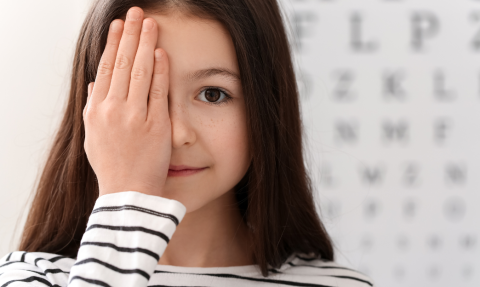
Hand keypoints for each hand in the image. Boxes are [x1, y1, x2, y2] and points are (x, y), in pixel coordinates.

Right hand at [83, 7, 170, 196]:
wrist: (127, 192)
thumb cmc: (111, 165)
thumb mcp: (92, 136)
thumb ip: (92, 107)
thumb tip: (95, 82)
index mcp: (96, 111)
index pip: (105, 68)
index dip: (112, 44)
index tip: (119, 26)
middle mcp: (112, 110)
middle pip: (121, 64)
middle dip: (130, 35)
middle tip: (136, 13)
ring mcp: (134, 116)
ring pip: (139, 72)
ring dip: (146, 44)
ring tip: (151, 23)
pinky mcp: (156, 125)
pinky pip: (157, 91)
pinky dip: (160, 70)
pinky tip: (161, 52)